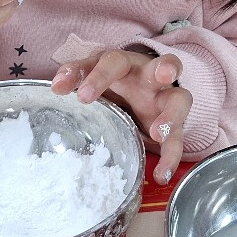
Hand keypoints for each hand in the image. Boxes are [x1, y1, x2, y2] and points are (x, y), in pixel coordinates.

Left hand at [52, 50, 189, 184]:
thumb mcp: (93, 74)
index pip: (114, 61)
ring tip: (158, 134)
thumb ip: (77, 75)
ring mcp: (165, 100)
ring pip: (181, 100)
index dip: (99, 76)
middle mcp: (150, 78)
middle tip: (163, 75)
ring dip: (172, 115)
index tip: (82, 97)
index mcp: (126, 64)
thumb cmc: (112, 83)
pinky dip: (171, 157)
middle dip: (166, 68)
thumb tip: (56, 88)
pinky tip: (162, 174)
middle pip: (162, 66)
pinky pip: (178, 140)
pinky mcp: (174, 125)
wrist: (137, 96)